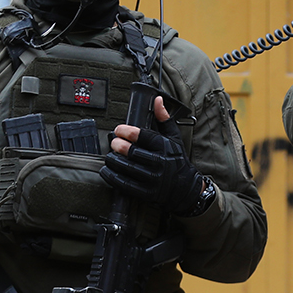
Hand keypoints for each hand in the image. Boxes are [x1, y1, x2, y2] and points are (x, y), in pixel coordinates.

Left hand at [103, 97, 212, 216]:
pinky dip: (111, 175)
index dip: (128, 131)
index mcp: (165, 147)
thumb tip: (157, 100)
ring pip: (126, 167)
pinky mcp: (145, 192)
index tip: (119, 129)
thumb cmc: (176, 160)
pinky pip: (123, 183)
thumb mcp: (174, 138)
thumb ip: (163, 119)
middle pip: (132, 152)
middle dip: (118, 145)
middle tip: (114, 142)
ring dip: (113, 159)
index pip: (144, 136)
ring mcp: (152, 179)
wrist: (184, 188)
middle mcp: (159, 163)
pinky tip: (107, 169)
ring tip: (111, 155)